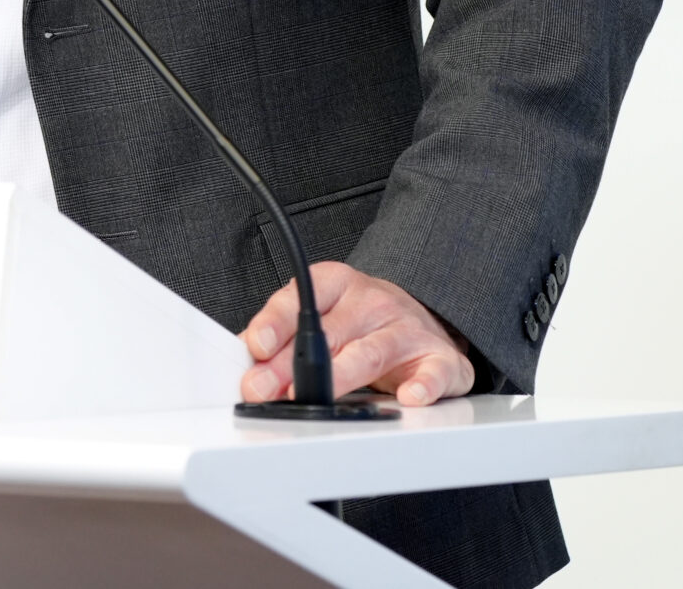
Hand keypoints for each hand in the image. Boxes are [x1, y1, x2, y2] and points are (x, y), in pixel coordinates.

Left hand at [240, 261, 474, 407]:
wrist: (422, 322)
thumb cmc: (361, 323)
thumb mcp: (320, 316)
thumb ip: (282, 335)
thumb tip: (243, 358)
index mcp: (337, 285)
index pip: (301, 297)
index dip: (275, 322)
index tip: (255, 345)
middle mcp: (372, 301)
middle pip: (329, 333)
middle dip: (291, 364)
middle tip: (264, 388)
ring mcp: (407, 328)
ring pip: (372, 352)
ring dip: (341, 377)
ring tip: (315, 396)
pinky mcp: (440, 359)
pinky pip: (434, 372)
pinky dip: (423, 385)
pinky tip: (408, 397)